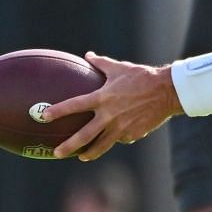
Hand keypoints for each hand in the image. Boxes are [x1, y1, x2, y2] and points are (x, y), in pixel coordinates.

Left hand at [46, 53, 181, 160]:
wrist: (167, 92)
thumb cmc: (142, 76)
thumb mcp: (120, 68)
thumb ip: (101, 63)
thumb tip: (88, 55)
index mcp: (103, 98)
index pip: (75, 105)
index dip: (58, 110)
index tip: (44, 116)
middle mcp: (110, 115)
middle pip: (85, 135)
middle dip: (69, 145)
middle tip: (56, 152)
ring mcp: (122, 128)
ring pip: (102, 145)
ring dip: (90, 152)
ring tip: (82, 156)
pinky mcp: (133, 134)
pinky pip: (121, 138)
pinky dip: (117, 138)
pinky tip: (116, 137)